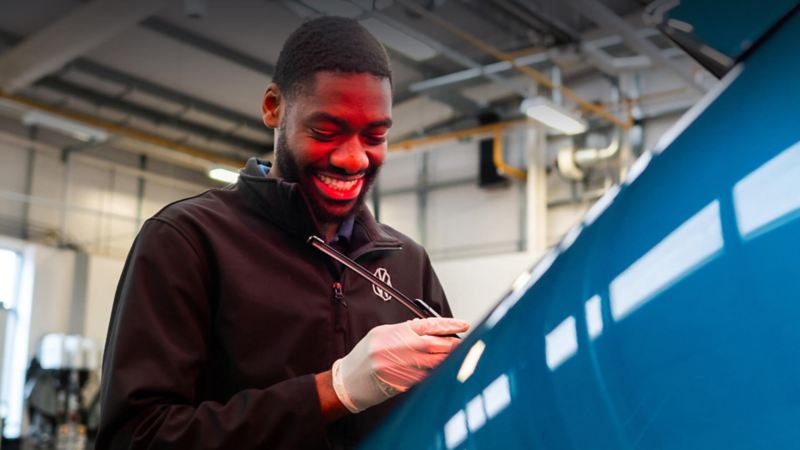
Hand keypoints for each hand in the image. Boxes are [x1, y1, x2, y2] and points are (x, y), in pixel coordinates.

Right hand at [331, 317, 468, 412]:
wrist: (349, 381)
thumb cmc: (365, 355)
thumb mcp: (382, 334)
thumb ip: (406, 330)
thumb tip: (430, 329)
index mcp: (394, 332)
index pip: (428, 325)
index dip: (448, 325)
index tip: (463, 325)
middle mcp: (397, 348)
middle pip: (435, 344)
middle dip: (452, 344)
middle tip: (464, 343)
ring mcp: (400, 367)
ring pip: (434, 362)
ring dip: (447, 359)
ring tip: (456, 356)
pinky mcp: (402, 383)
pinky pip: (426, 376)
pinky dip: (436, 372)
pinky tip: (441, 369)